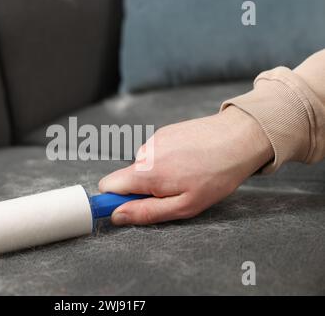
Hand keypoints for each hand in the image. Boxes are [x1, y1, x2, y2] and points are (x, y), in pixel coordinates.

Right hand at [99, 106, 273, 224]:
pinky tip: (189, 159)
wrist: (240, 137)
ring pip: (143, 166)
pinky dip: (166, 159)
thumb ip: (146, 212)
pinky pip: (155, 152)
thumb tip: (117, 216)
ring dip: (157, 174)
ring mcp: (154, 139)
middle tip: (174, 191)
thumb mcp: (185, 206)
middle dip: (143, 189)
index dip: (114, 200)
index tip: (132, 206)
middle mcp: (144, 152)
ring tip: (187, 173)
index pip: (107, 186)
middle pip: (127, 177)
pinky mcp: (165, 131)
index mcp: (146, 173)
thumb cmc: (217, 175)